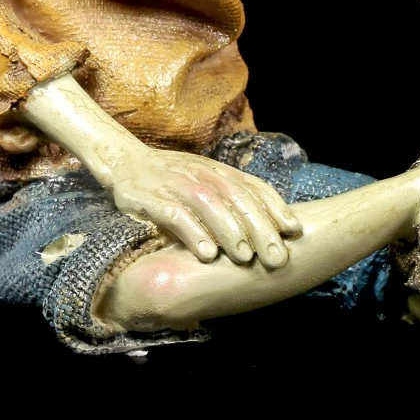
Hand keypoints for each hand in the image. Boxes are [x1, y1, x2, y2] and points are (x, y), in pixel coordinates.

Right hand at [111, 147, 300, 268]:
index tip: (293, 230)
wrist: (126, 162)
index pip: (253, 186)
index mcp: (218, 171)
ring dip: (230, 231)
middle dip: (260, 228)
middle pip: (237, 198)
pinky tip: (207, 254)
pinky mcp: (152, 197)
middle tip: (276, 256)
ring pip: (210, 204)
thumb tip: (268, 227)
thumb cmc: (173, 177)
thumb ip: (229, 198)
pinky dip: (193, 233)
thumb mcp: (204, 181)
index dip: (275, 207)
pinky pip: (176, 215)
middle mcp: (202, 173)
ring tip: (245, 257)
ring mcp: (177, 183)